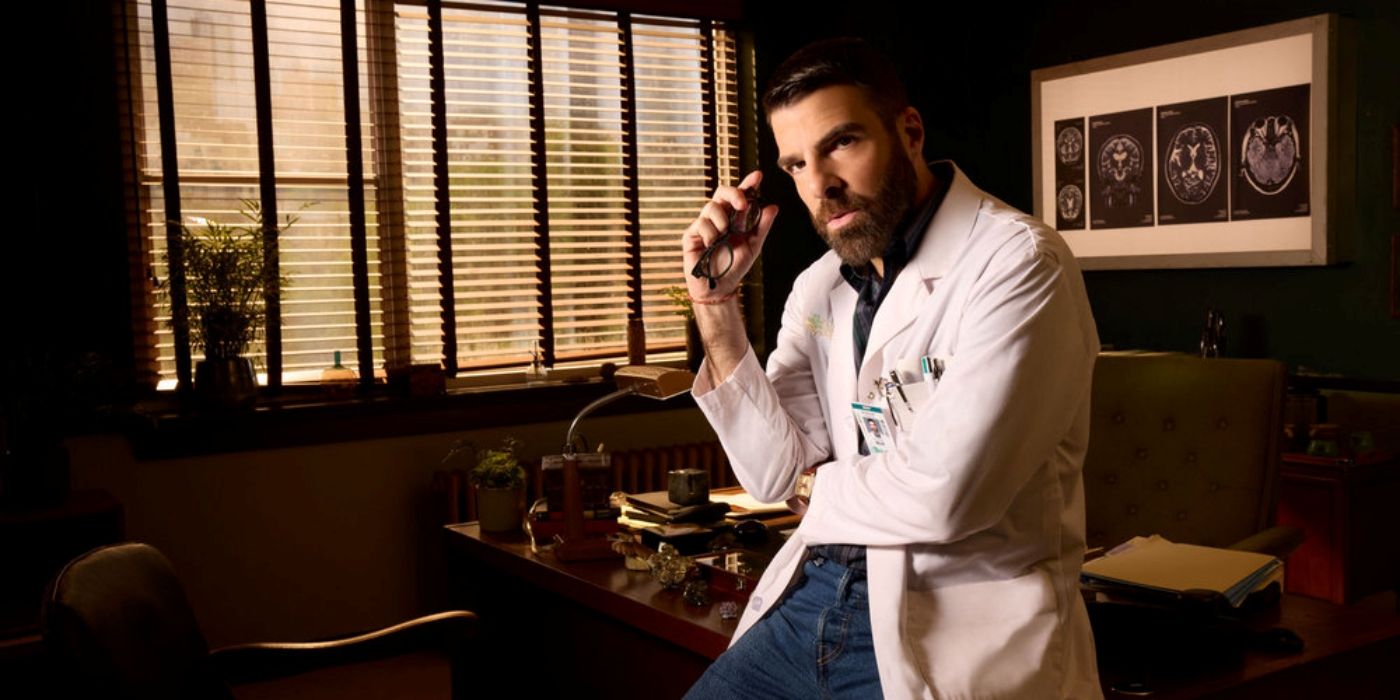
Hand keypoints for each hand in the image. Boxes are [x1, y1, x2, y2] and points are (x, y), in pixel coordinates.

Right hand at [681, 170, 778, 301]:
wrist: (720, 286)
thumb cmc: (734, 266)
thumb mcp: (753, 246)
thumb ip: (762, 226)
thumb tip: (773, 206)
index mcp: (734, 218)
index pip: (740, 196)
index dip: (748, 184)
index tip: (758, 176)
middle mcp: (718, 218)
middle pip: (722, 192)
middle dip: (733, 193)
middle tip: (743, 203)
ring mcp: (704, 225)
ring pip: (711, 206)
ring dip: (722, 219)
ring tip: (724, 235)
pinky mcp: (692, 234)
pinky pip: (701, 223)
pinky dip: (710, 233)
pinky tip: (711, 245)